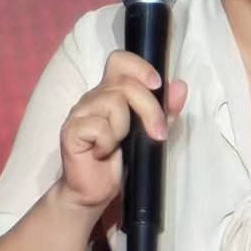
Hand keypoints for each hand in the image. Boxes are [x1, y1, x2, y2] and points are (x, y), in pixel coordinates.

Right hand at [58, 51, 188, 213]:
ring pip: (113, 103)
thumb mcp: (150, 133)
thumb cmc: (122, 159)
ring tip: (121, 144)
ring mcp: (79, 112)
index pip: (119, 60)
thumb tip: (180, 86)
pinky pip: (98, 127)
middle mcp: (94, 96)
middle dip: (149, 109)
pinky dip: (107, 143)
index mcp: (111, 91)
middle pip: (125, 84)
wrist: (95, 190)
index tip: (157, 85)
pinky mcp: (70, 131)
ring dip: (126, 128)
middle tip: (158, 134)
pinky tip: (102, 152)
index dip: (139, 66)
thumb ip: (165, 110)